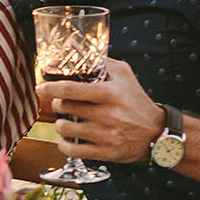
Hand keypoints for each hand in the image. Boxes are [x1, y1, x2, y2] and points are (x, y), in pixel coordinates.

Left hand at [35, 59, 165, 163]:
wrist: (157, 133)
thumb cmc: (137, 101)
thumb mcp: (124, 75)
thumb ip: (101, 61)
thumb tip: (75, 47)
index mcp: (109, 93)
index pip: (70, 89)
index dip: (50, 88)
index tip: (41, 87)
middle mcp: (106, 114)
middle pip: (64, 107)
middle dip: (58, 104)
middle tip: (63, 103)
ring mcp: (104, 135)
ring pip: (64, 128)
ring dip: (60, 124)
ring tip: (67, 121)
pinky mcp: (104, 152)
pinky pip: (70, 150)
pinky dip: (64, 144)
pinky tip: (68, 138)